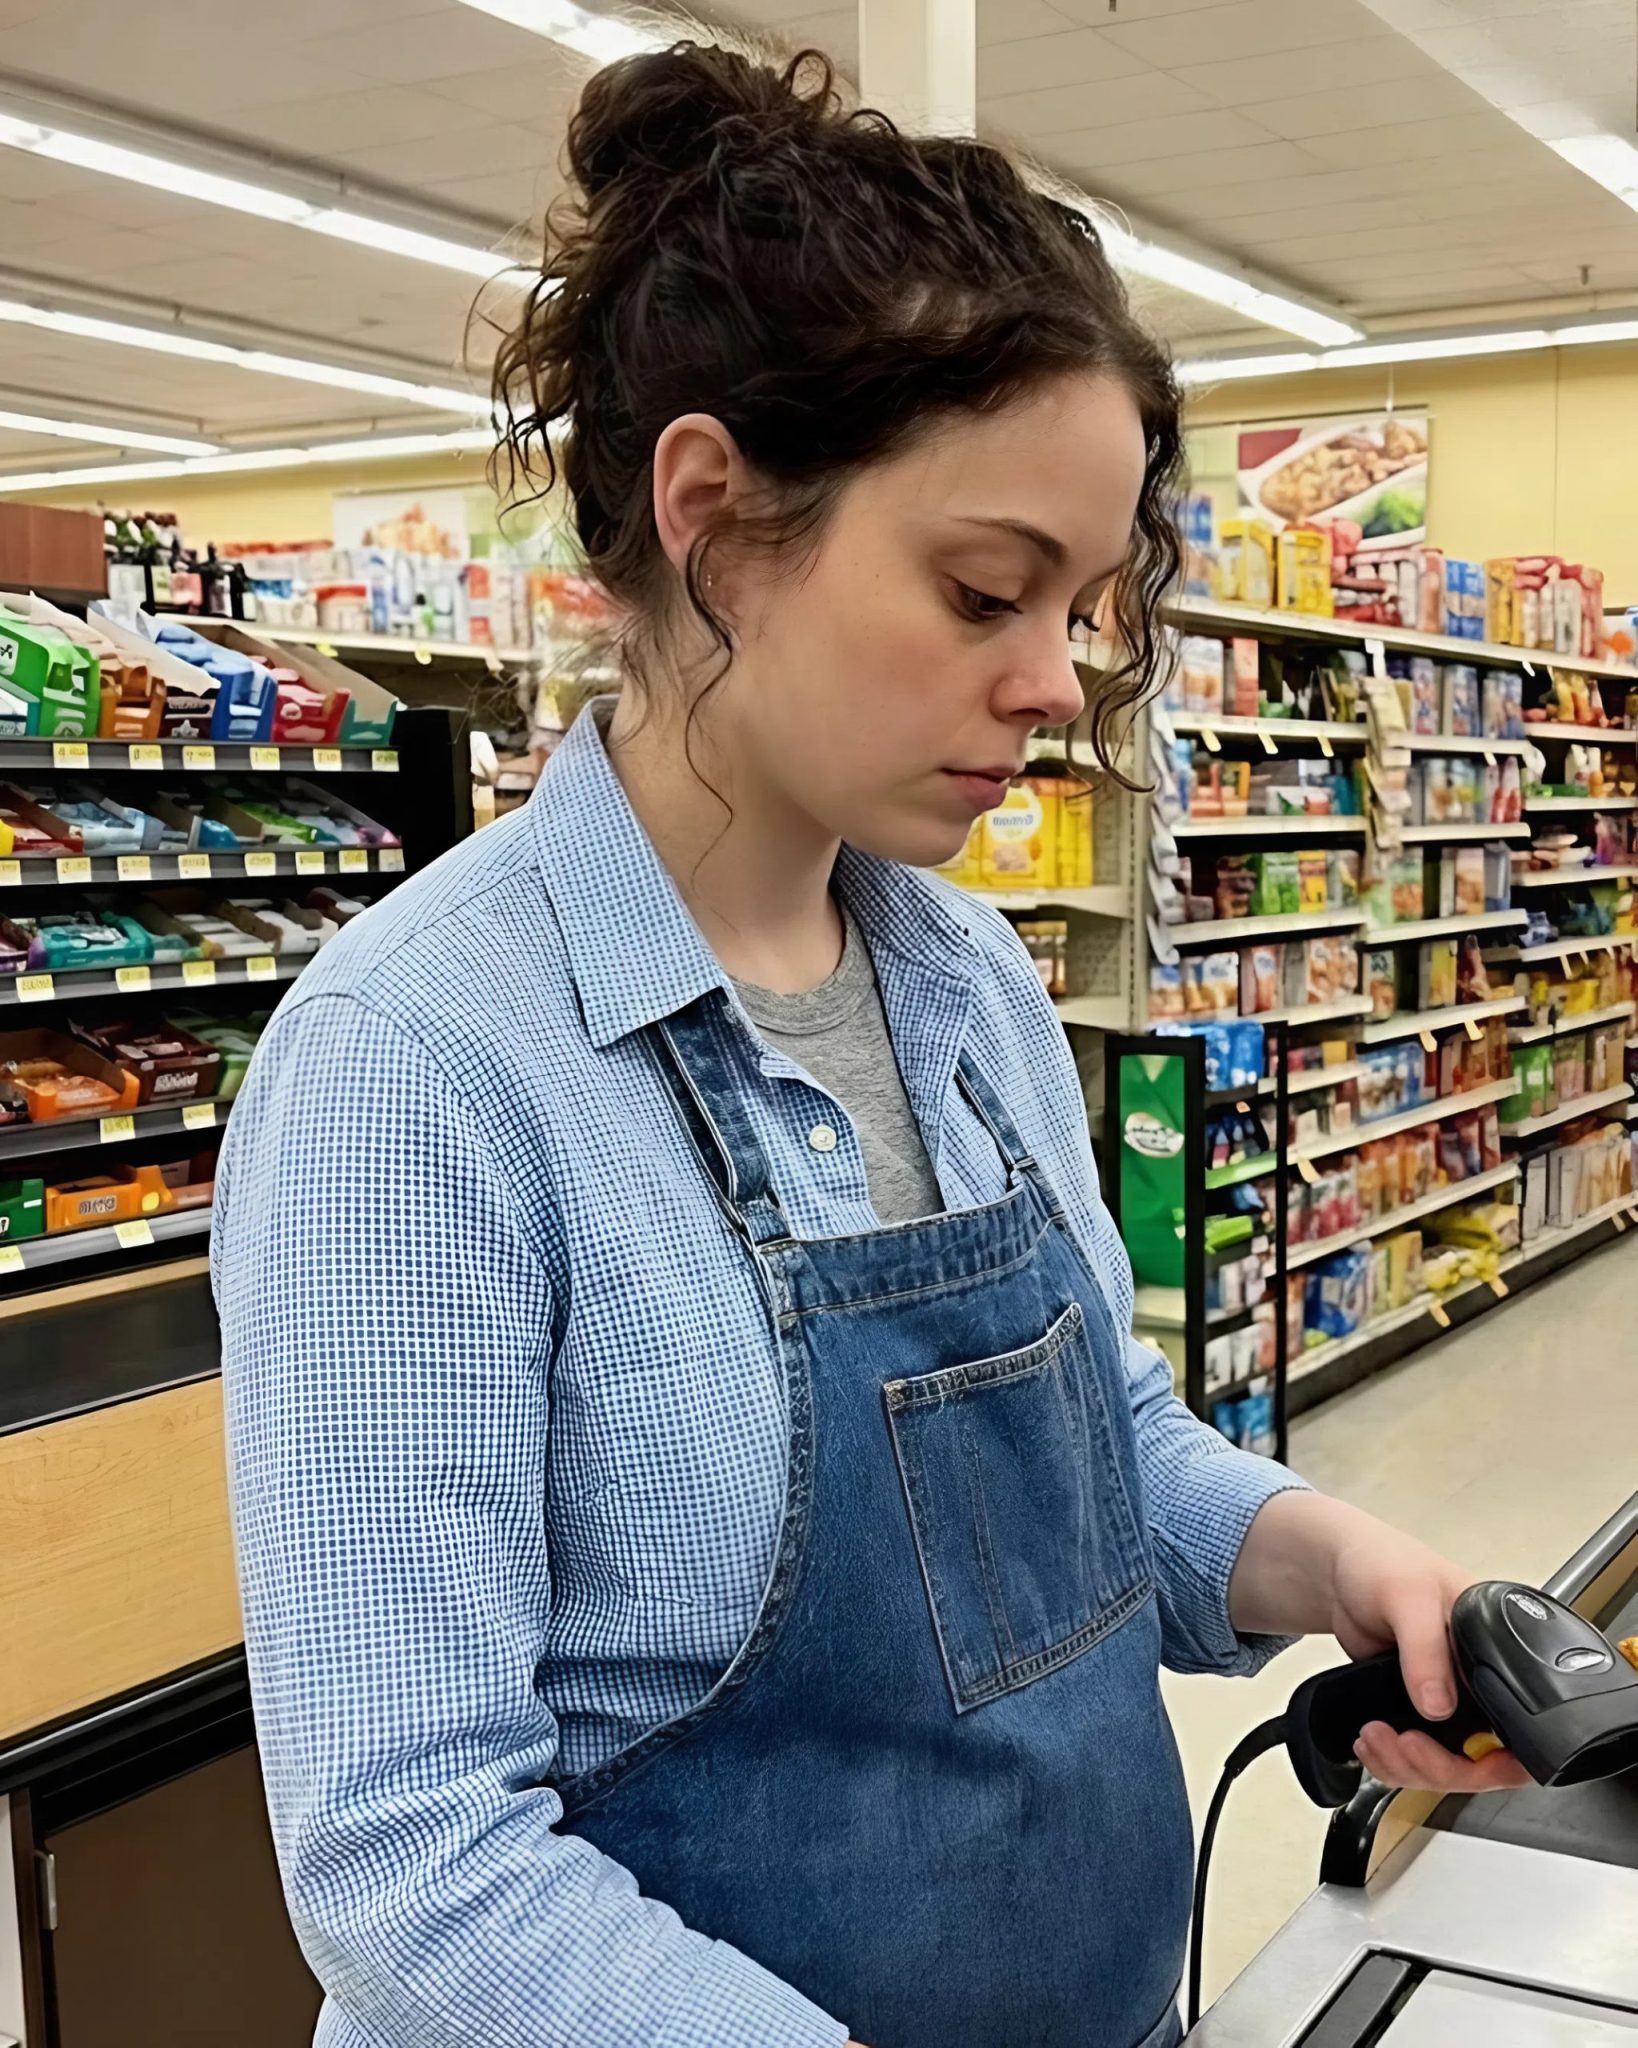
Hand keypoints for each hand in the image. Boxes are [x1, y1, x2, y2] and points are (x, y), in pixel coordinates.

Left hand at [1231, 1492, 1531, 1794]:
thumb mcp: (1408, 1595)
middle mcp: (1478, 1683)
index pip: (1519, 1727)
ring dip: (1408, 1767)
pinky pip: (1414, 1758)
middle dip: (1439, 1765)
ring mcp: (1447, 1700)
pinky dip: (1391, 1762)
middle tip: (1403, 1745)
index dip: (1498, 1760)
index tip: (1460, 1762)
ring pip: (1446, 1766)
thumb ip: (1425, 1648)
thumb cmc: (1382, 1562)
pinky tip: (1371, 1743)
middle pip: (1483, 1761)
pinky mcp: (1415, 1710)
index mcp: (1497, 1653)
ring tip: (1374, 1739)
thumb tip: (1440, 1704)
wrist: (1337, 1572)